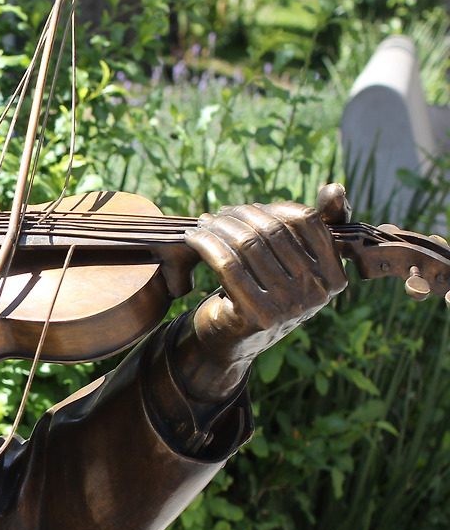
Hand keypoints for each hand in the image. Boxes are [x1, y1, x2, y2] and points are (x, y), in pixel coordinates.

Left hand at [179, 193, 348, 400]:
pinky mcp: (257, 316)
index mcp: (334, 277)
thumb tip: (335, 187)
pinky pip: (227, 264)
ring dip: (219, 227)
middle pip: (273, 232)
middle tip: (218, 214)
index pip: (306, 221)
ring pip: (247, 245)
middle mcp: (317, 293)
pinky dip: (206, 245)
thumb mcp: (291, 265)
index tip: (246, 209)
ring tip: (204, 223)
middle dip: (239, 215)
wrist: (230, 342)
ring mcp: (289, 307)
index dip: (273, 207)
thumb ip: (312, 230)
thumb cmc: (261, 295)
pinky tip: (193, 238)